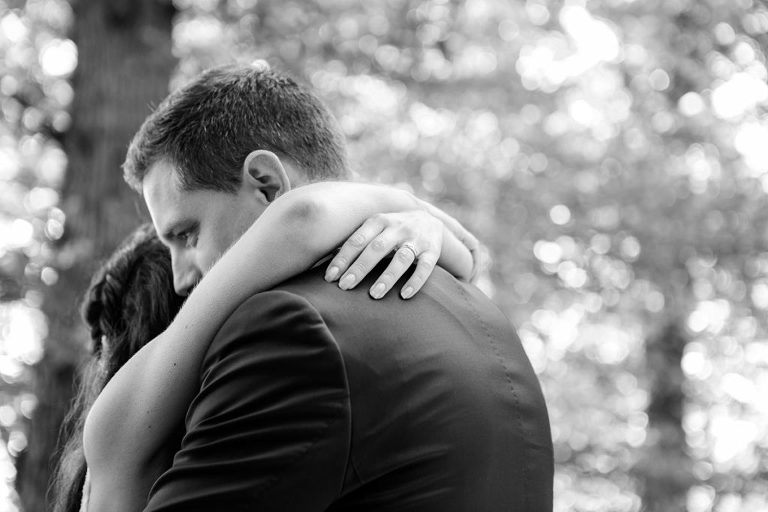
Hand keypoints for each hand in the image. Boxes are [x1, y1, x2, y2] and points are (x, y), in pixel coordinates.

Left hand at [324, 210, 442, 299]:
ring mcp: (416, 239)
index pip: (357, 240)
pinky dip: (415, 281)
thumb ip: (355, 240)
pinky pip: (424, 267)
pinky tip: (404, 295)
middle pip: (376, 249)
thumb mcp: (375, 227)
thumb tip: (320, 259)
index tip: (329, 277)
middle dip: (359, 268)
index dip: (342, 258)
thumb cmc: (392, 230)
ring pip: (401, 258)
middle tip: (344, 287)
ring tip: (374, 295)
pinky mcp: (432, 251)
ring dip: (387, 277)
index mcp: (378, 220)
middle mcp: (397, 227)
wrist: (431, 221)